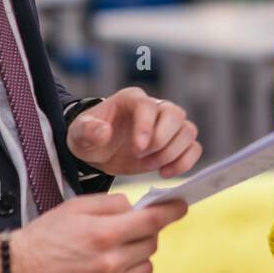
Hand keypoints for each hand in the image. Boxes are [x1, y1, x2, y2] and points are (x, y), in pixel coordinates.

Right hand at [0, 192, 188, 272]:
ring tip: (110, 255)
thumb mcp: (74, 207)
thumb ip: (110, 204)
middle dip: (144, 234)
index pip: (153, 221)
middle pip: (151, 243)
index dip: (172, 211)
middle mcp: (110, 262)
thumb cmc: (43, 240)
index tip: (181, 207)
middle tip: (124, 233)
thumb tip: (135, 206)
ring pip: (146, 267)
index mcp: (104, 234)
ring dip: (136, 257)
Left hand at [66, 87, 202, 176]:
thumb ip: (87, 131)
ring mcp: (167, 124)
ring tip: (153, 167)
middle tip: (142, 158)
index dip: (146, 127)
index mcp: (131, 99)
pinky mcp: (175, 142)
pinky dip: (185, 162)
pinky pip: (193, 148)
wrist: (99, 151)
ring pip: (188, 131)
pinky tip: (165, 173)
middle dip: (162, 141)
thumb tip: (103, 132)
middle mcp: (154, 107)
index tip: (137, 149)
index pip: (148, 106)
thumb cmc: (90, 137)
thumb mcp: (79, 134)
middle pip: (175, 115)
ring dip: (173, 153)